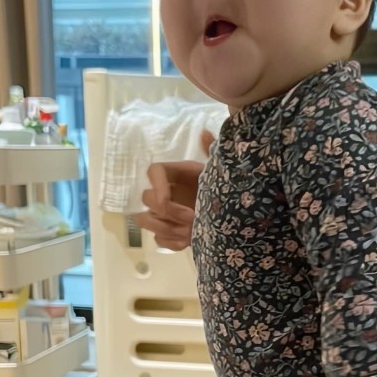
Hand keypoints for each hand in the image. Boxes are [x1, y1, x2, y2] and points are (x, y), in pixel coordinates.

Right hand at [134, 131, 214, 250]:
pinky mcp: (168, 233)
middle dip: (168, 212)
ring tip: (190, 233)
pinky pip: (159, 240)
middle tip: (192, 219)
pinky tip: (188, 243)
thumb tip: (205, 132)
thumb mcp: (219, 172)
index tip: (167, 200)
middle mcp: (165, 193)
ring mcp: (164, 215)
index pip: (153, 172)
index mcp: (176, 175)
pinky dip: (171, 243)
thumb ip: (211, 153)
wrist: (231, 215)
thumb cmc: (222, 190)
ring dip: (166, 229)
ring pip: (145, 221)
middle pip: (147, 199)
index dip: (156, 186)